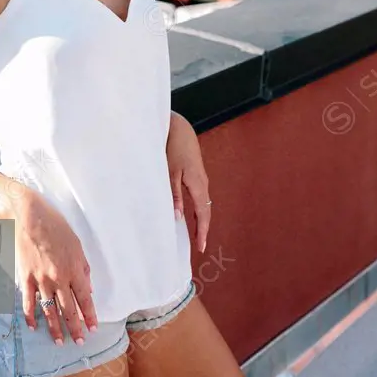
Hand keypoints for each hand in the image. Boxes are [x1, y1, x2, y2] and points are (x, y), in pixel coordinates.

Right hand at [11, 188, 97, 345]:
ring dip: (55, 329)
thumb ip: (83, 268)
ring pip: (50, 311)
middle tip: (79, 342)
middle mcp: (59, 279)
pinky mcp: (26, 279)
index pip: (85, 299)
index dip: (89, 316)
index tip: (93, 329)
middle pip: (69, 310)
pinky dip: (31, 317)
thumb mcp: (76, 244)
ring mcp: (41, 280)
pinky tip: (34, 327)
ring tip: (60, 342)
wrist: (28, 216)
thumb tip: (88, 288)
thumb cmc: (55, 225)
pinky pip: (29, 303)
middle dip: (75, 328)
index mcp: (75, 269)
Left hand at [167, 111, 210, 252]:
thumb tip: (177, 217)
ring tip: (195, 234)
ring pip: (204, 204)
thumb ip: (174, 195)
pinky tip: (191, 213)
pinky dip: (198, 208)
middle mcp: (203, 184)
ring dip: (201, 219)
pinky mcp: (197, 175)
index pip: (203, 215)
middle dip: (203, 229)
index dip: (203, 232)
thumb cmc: (173, 148)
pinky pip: (200, 197)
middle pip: (206, 211)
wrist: (180, 128)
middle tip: (199, 246)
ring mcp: (201, 179)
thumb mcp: (170, 172)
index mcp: (198, 185)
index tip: (201, 247)